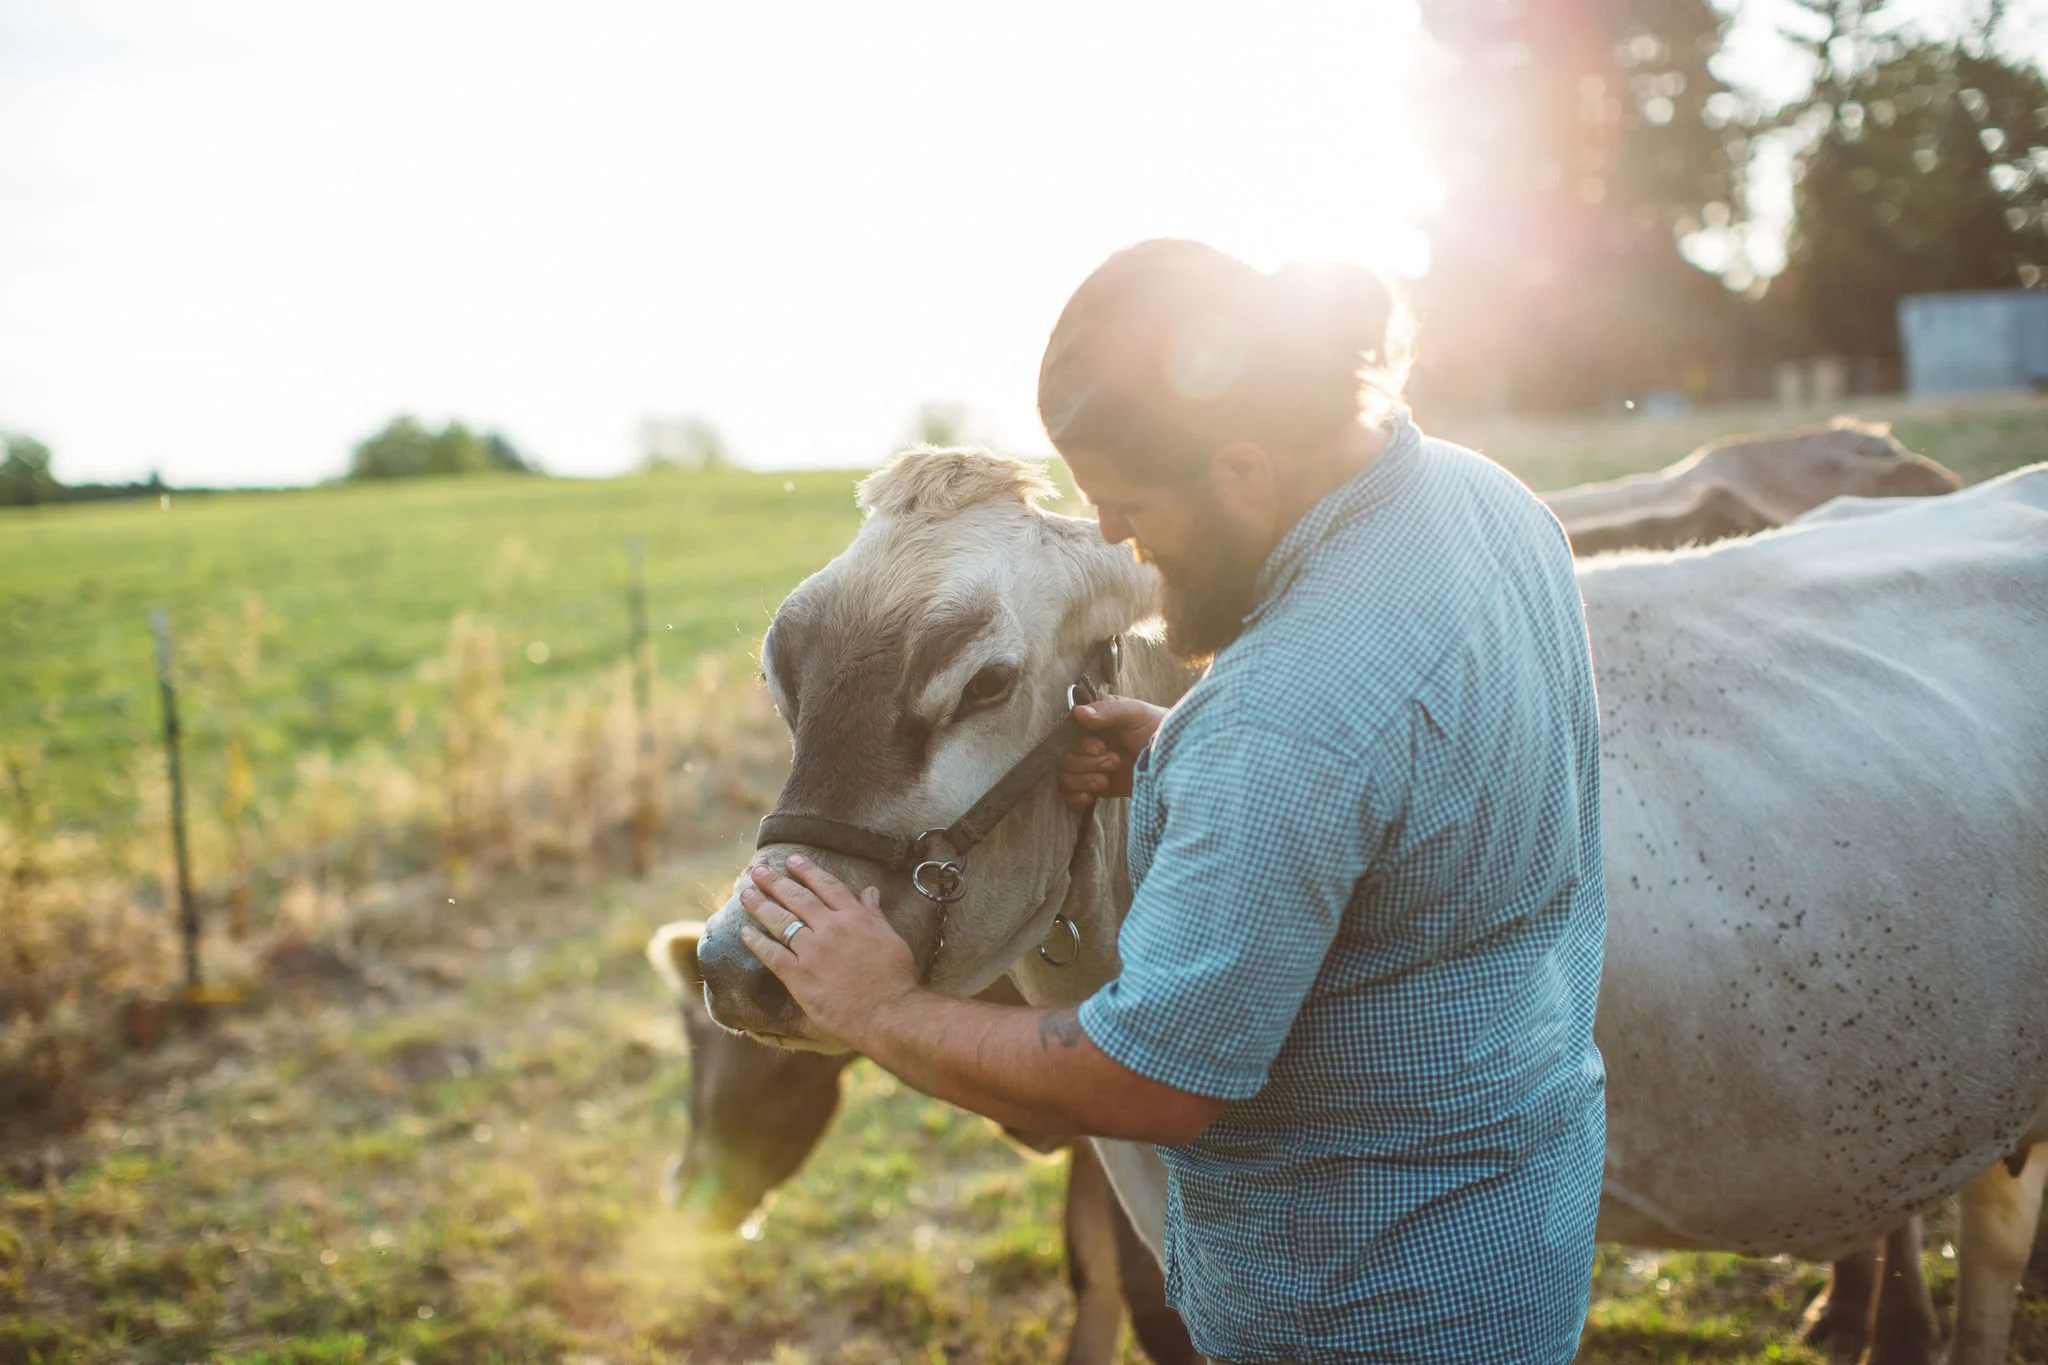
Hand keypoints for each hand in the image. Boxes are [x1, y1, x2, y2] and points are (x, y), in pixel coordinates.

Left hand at [737, 854, 923, 1050]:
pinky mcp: (799, 977)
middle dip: (775, 883)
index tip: (792, 861)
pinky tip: (745, 933)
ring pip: (781, 922)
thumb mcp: (891, 938)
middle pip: (798, 899)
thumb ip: (875, 914)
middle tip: (758, 872)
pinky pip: (772, 955)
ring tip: (746, 894)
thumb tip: (870, 892)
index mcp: (855, 917)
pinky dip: (757, 942)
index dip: (808, 871)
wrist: (888, 1012)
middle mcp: (830, 928)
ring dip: (760, 905)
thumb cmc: (895, 978)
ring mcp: (812, 952)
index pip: (827, 886)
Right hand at [1058, 694, 1167, 810]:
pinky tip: (1092, 796)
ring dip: (1083, 780)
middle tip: (1114, 762)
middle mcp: (1088, 745)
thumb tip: (1078, 713)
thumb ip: (1108, 711)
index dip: (1080, 744)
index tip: (1101, 746)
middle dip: (1087, 764)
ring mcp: (1092, 768)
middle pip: (1065, 759)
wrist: (1178, 760)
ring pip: (1065, 778)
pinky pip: (1071, 798)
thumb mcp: (1135, 713)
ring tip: (1105, 781)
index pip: (1066, 734)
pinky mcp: (1098, 790)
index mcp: (1093, 722)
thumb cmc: (1158, 728)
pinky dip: (1076, 798)